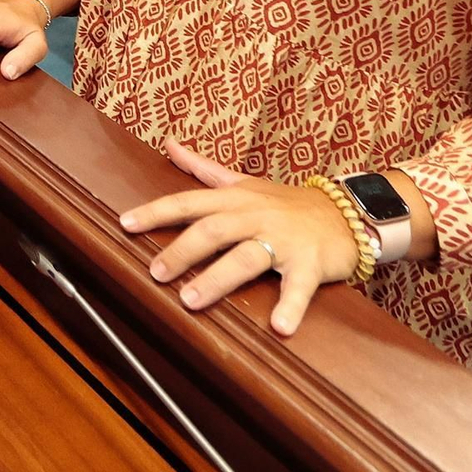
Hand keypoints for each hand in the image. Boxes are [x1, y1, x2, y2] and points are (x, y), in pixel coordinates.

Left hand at [118, 140, 361, 336]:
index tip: (125, 223)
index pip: (189, 202)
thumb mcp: (243, 181)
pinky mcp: (310, 263)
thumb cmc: (287, 203)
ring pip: (247, 257)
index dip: (157, 212)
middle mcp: (256, 215)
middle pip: (213, 230)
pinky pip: (299, 286)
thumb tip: (169, 145)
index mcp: (235, 198)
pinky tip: (279, 327)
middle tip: (156, 273)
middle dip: (182, 251)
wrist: (346, 212)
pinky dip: (290, 306)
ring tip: (191, 301)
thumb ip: (203, 169)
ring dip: (218, 278)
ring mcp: (283, 239)